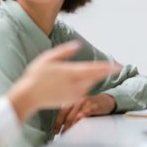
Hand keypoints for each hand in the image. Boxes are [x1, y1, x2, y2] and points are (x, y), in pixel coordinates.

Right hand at [6, 41, 120, 123]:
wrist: (28, 96)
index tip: (118, 66)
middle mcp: (74, 84)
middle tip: (116, 67)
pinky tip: (80, 82)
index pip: (93, 69)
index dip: (107, 68)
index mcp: (70, 72)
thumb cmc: (35, 76)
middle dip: (106, 72)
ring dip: (94, 78)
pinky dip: (86, 85)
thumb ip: (64, 51)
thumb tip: (77, 45)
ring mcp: (73, 93)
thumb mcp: (47, 58)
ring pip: (90, 84)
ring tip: (95, 71)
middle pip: (95, 77)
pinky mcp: (70, 100)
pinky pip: (83, 91)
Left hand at [53, 93, 116, 133]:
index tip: (55, 131)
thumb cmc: (90, 105)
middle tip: (63, 134)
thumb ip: (70, 114)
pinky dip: (83, 115)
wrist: (105, 100)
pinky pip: (88, 111)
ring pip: (76, 114)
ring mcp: (86, 102)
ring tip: (70, 132)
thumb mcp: (79, 107)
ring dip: (72, 125)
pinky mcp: (95, 105)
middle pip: (68, 115)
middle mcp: (78, 100)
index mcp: (72, 100)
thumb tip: (62, 126)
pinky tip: (80, 119)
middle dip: (65, 127)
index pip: (62, 112)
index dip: (57, 122)